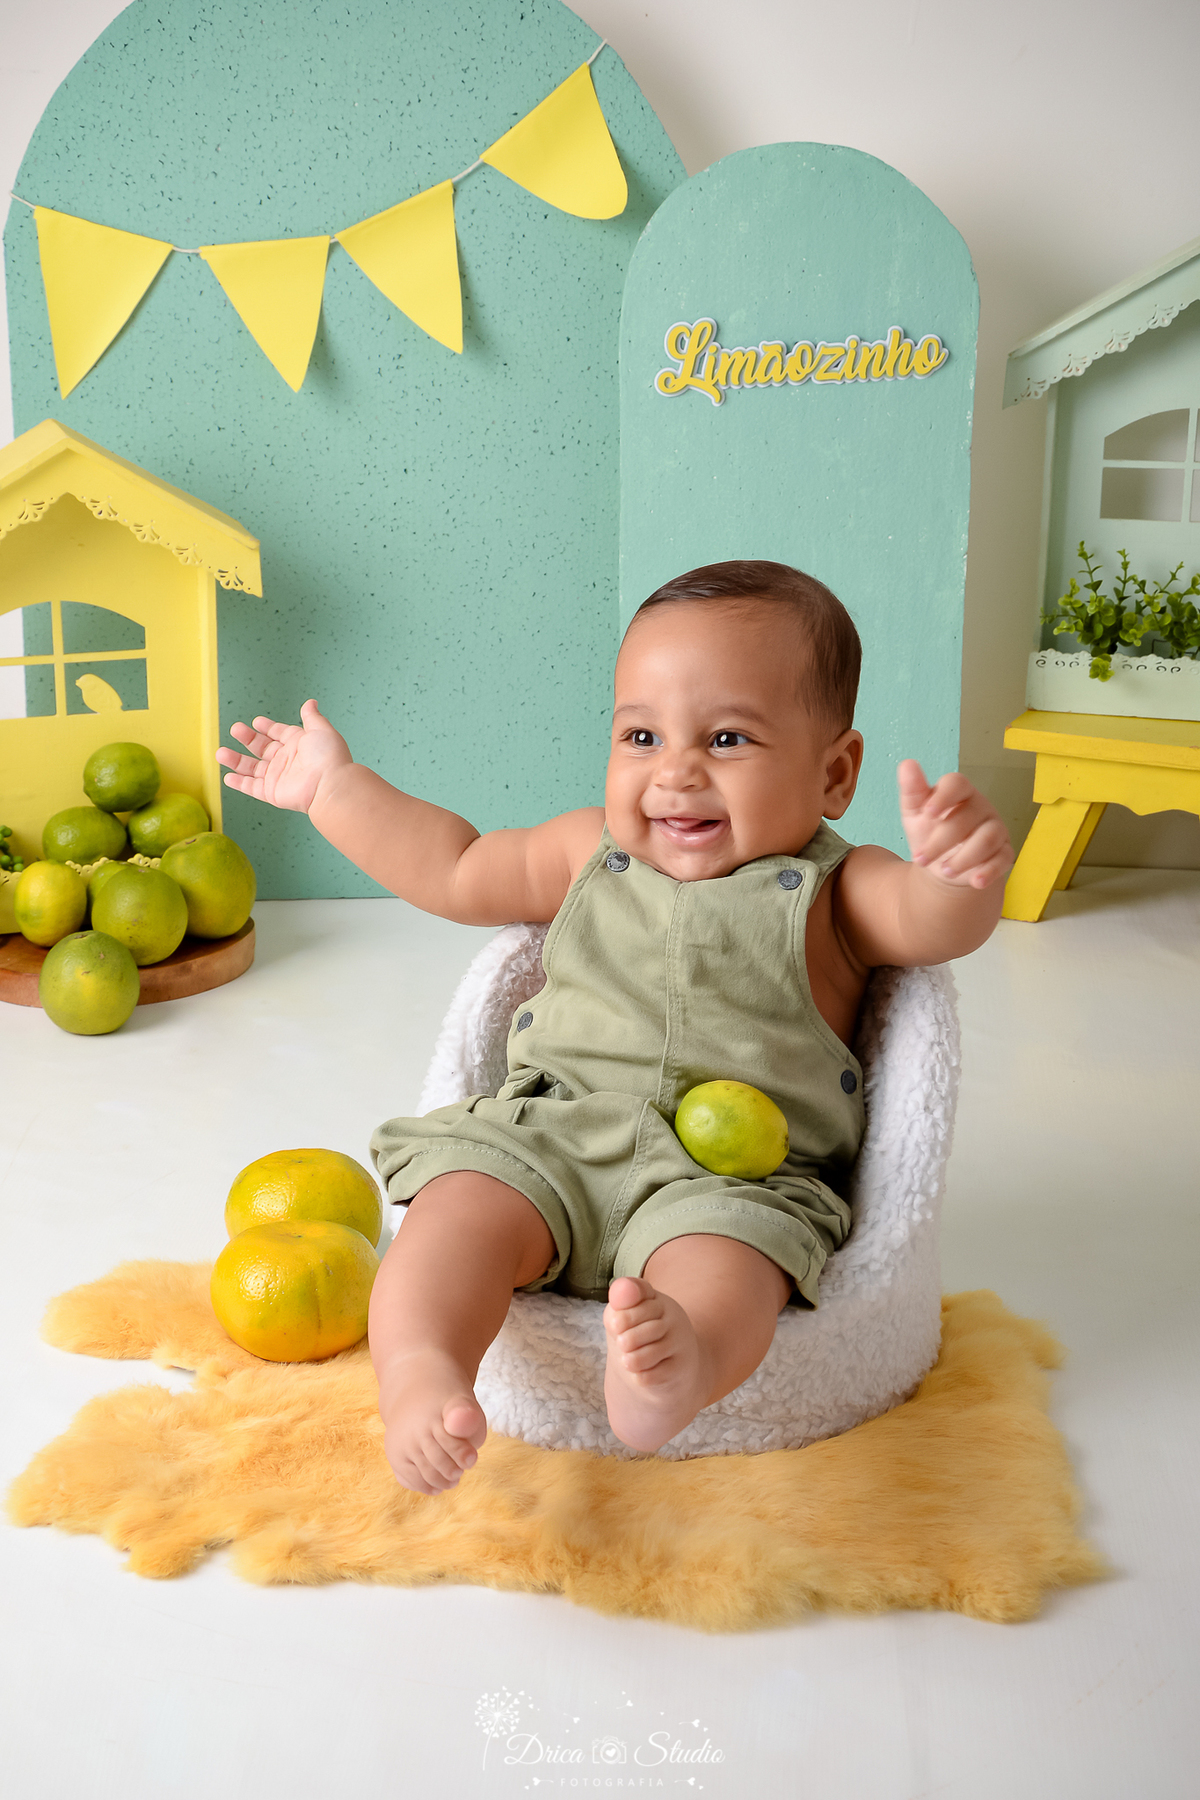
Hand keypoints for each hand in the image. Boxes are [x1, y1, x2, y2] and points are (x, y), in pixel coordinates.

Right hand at [216, 699, 351, 813]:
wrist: (329, 785)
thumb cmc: (328, 757)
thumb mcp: (320, 730)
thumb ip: (312, 716)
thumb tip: (311, 702)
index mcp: (298, 744)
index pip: (279, 733)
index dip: (268, 727)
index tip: (256, 722)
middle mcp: (287, 760)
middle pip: (262, 748)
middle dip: (248, 739)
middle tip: (235, 729)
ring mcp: (278, 777)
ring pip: (252, 768)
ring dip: (236, 761)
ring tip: (220, 753)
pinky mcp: (272, 793)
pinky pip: (252, 788)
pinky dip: (239, 783)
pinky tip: (228, 776)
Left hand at [897, 760, 1012, 890]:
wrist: (942, 866)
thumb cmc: (929, 831)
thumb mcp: (915, 813)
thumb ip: (912, 791)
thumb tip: (907, 764)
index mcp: (959, 793)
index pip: (958, 783)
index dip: (944, 796)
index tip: (928, 813)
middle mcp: (981, 807)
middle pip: (968, 817)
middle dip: (941, 841)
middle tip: (921, 859)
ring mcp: (995, 829)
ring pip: (988, 838)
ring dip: (964, 858)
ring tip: (945, 871)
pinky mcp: (1004, 852)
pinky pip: (1003, 859)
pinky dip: (989, 871)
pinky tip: (974, 881)